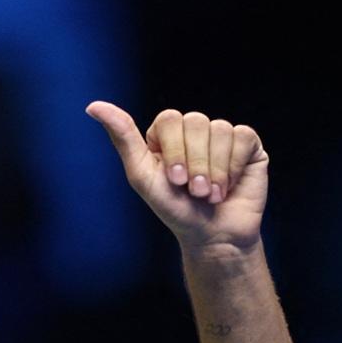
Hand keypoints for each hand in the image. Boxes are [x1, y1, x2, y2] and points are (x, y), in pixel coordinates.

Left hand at [87, 102, 267, 252]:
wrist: (212, 236)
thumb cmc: (175, 210)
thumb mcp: (142, 176)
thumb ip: (123, 138)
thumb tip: (93, 106)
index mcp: (167, 135)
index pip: (169, 119)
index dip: (174, 150)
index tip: (174, 181)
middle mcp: (194, 129)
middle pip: (196, 122)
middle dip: (194, 164)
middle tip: (195, 192)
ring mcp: (222, 134)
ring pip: (220, 130)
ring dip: (215, 171)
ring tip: (211, 195)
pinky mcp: (247, 143)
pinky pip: (242, 137)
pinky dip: (234, 167)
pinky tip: (229, 187)